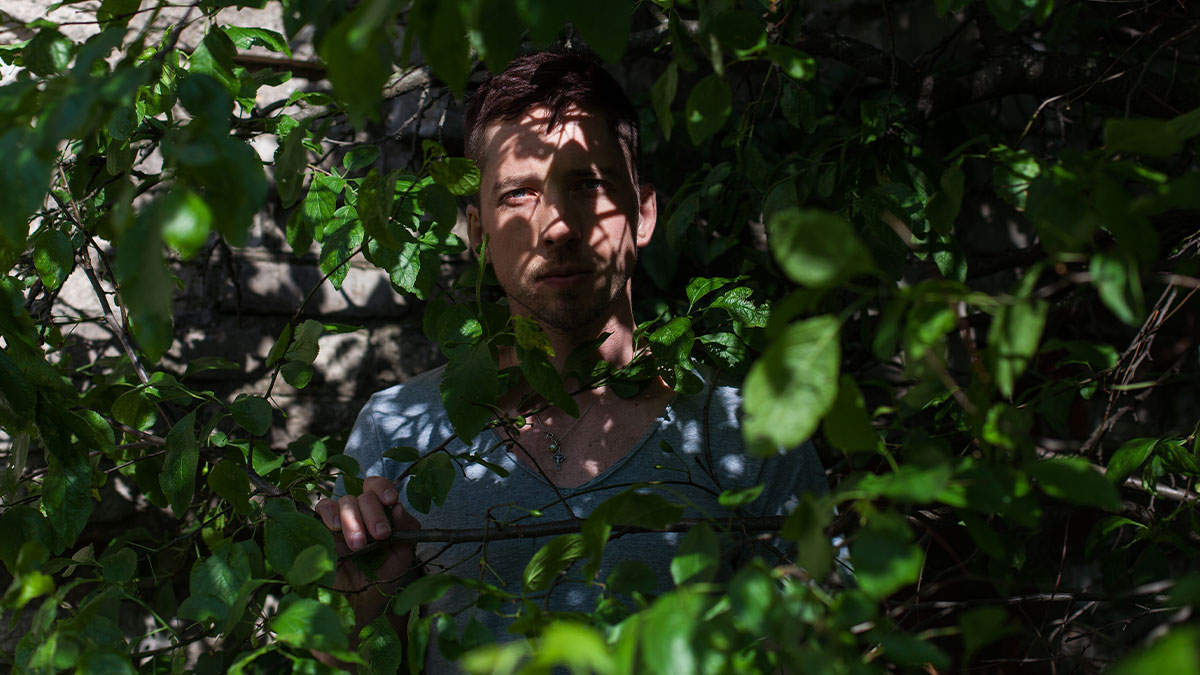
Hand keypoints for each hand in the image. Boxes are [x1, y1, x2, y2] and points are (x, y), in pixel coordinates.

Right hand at [315, 476, 420, 621]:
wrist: (361, 603)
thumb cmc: (384, 577)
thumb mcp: (403, 554)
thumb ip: (406, 530)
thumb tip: (398, 507)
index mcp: (381, 512)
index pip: (379, 487)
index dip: (384, 488)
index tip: (390, 501)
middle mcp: (361, 512)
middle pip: (364, 495)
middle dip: (374, 513)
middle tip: (380, 535)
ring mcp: (340, 519)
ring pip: (345, 501)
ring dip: (354, 519)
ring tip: (359, 544)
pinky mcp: (321, 529)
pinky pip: (322, 509)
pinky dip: (329, 513)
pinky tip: (335, 526)